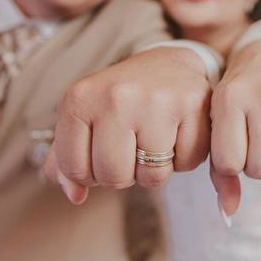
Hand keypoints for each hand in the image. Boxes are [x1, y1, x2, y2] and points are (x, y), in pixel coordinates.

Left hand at [42, 47, 211, 202]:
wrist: (169, 64)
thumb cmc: (120, 101)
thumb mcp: (84, 120)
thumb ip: (67, 161)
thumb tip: (76, 196)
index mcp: (80, 98)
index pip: (75, 170)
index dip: (89, 172)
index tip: (100, 151)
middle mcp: (116, 96)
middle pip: (114, 177)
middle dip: (123, 174)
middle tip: (131, 147)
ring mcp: (156, 99)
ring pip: (152, 177)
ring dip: (155, 169)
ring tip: (154, 138)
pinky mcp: (193, 104)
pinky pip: (186, 164)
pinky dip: (183, 158)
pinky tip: (177, 132)